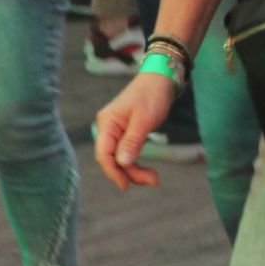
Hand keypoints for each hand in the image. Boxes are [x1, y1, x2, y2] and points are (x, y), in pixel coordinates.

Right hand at [94, 72, 176, 190]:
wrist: (161, 79)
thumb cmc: (152, 96)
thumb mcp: (144, 120)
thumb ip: (132, 142)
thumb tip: (122, 164)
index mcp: (107, 123)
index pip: (103, 154)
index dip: (113, 172)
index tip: (126, 186)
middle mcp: (108, 128)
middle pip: (111, 159)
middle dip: (129, 173)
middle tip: (153, 181)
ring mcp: (116, 131)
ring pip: (120, 159)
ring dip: (135, 171)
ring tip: (154, 178)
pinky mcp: (126, 134)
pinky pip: (127, 154)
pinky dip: (136, 163)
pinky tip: (148, 171)